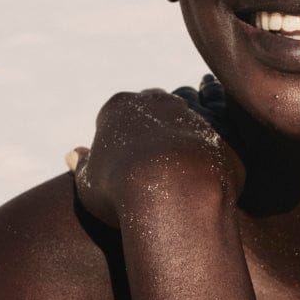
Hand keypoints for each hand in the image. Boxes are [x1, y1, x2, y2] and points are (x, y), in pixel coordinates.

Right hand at [65, 88, 244, 227]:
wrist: (172, 197)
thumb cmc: (122, 195)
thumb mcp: (90, 185)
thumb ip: (83, 166)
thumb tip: (74, 155)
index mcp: (119, 108)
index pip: (121, 110)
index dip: (126, 126)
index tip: (132, 141)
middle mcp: (157, 103)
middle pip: (157, 102)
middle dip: (160, 113)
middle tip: (166, 124)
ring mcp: (191, 114)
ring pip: (194, 104)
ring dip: (196, 108)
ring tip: (201, 113)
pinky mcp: (221, 132)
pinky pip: (224, 123)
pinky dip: (222, 128)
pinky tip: (225, 131)